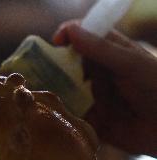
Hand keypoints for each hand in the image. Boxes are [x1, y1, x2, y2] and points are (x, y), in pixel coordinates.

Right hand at [53, 20, 156, 156]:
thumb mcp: (131, 64)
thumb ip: (102, 49)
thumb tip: (71, 30)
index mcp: (108, 52)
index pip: (83, 36)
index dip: (67, 34)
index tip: (56, 42)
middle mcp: (97, 72)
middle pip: (68, 62)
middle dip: (53, 65)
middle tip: (40, 70)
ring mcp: (92, 94)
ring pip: (66, 87)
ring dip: (54, 89)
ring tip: (43, 93)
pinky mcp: (90, 116)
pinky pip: (71, 112)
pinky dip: (61, 112)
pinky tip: (52, 113)